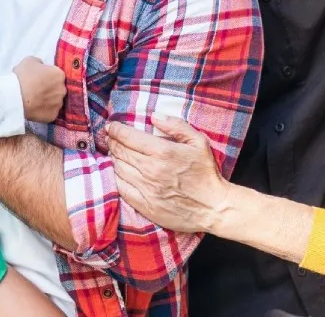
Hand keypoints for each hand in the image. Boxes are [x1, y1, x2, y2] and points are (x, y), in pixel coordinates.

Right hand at [13, 57, 65, 121]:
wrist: (15, 97)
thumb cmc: (23, 76)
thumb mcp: (29, 61)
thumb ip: (39, 63)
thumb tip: (41, 68)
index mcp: (59, 74)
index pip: (56, 74)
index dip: (48, 76)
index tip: (40, 79)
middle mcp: (63, 89)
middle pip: (58, 88)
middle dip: (50, 89)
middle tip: (37, 90)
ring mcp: (59, 104)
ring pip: (55, 101)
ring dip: (48, 100)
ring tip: (35, 101)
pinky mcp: (53, 116)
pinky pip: (50, 112)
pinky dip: (44, 111)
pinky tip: (35, 108)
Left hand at [106, 116, 226, 234]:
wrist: (214, 207)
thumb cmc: (206, 173)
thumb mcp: (198, 142)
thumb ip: (176, 125)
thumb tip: (154, 116)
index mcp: (163, 152)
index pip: (128, 137)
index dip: (116, 130)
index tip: (111, 127)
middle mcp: (151, 170)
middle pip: (120, 151)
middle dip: (112, 142)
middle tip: (110, 138)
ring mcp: (146, 189)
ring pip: (118, 168)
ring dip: (113, 159)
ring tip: (114, 153)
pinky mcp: (144, 205)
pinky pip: (120, 188)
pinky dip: (116, 177)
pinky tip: (119, 172)